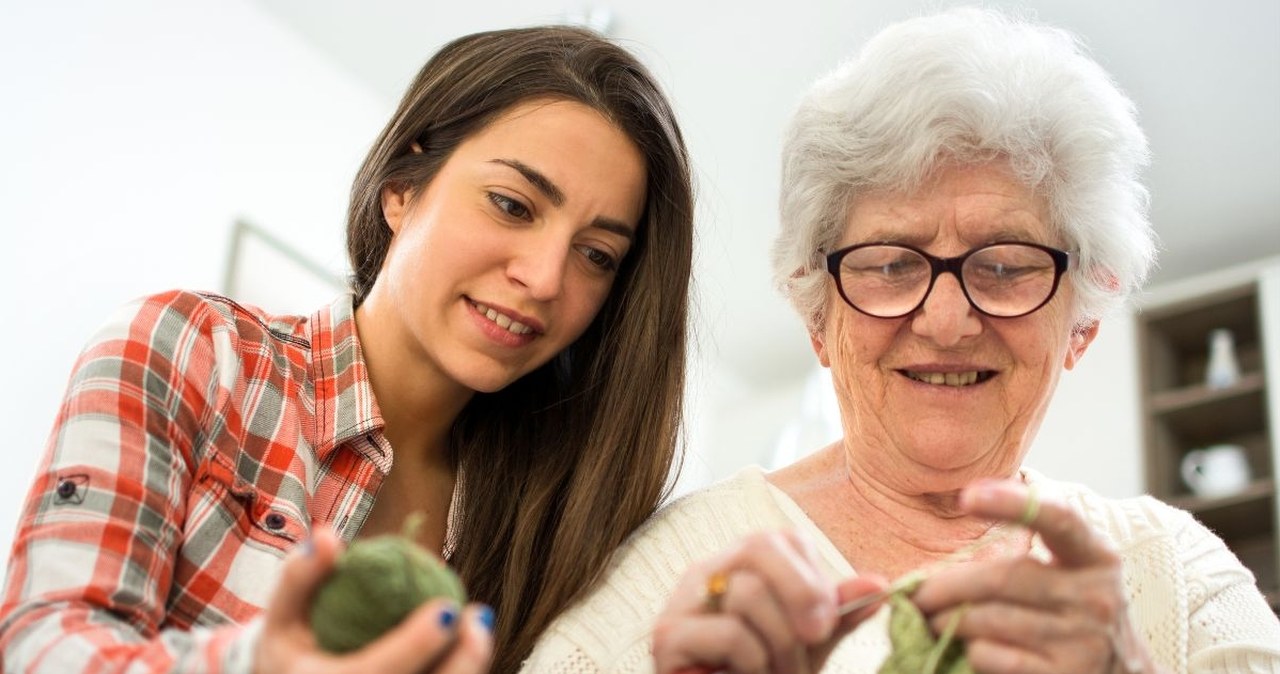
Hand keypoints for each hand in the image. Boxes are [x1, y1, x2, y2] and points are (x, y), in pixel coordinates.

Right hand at [254, 528, 492, 673]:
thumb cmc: (291, 651)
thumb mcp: (282, 617)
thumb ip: (300, 577)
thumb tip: (328, 537)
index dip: (413, 646)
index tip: (449, 610)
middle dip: (461, 663)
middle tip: (477, 616)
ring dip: (467, 668)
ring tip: (478, 626)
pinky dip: (459, 672)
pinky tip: (468, 646)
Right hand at [651, 530, 887, 673]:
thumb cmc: (763, 673)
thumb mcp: (807, 643)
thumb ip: (836, 614)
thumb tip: (879, 586)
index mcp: (740, 565)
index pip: (782, 539)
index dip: (813, 578)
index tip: (826, 623)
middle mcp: (707, 571)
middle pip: (759, 548)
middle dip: (801, 597)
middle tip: (813, 640)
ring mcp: (682, 601)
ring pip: (748, 594)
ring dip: (779, 645)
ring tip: (776, 673)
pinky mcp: (667, 636)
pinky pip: (730, 634)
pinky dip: (753, 663)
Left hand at [910, 480, 1161, 673]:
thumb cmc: (1075, 613)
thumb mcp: (1070, 571)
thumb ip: (1027, 546)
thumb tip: (958, 523)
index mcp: (1097, 557)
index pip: (1058, 519)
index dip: (1011, 504)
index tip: (967, 496)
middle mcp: (1096, 596)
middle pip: (1001, 577)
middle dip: (946, 585)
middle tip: (916, 595)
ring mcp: (1084, 640)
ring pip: (988, 619)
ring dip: (947, 621)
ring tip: (932, 622)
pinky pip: (992, 656)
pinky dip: (971, 651)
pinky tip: (970, 650)